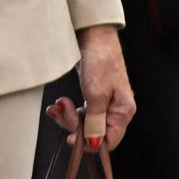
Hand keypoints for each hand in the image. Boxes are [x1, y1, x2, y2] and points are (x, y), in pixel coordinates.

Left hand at [47, 25, 134, 150]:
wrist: (94, 34)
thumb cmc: (100, 60)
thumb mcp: (96, 94)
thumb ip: (95, 121)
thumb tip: (94, 144)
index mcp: (122, 111)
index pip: (109, 141)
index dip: (89, 143)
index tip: (70, 138)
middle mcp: (115, 109)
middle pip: (94, 132)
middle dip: (73, 124)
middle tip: (59, 111)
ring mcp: (104, 102)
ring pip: (85, 121)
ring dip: (67, 116)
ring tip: (56, 104)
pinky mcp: (94, 94)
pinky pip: (81, 111)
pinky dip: (68, 109)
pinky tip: (59, 104)